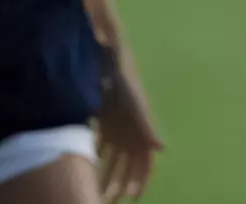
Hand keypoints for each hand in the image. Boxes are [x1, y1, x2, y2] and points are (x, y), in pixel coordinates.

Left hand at [95, 51, 162, 201]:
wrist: (109, 55)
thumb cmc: (124, 78)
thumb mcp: (135, 103)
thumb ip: (147, 125)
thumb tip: (162, 148)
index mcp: (141, 129)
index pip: (144, 161)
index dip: (141, 180)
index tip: (133, 198)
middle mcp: (130, 131)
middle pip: (127, 164)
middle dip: (119, 183)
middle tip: (106, 200)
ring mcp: (116, 126)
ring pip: (112, 157)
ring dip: (106, 173)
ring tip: (94, 189)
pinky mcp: (103, 119)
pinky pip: (100, 143)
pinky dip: (94, 156)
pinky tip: (83, 164)